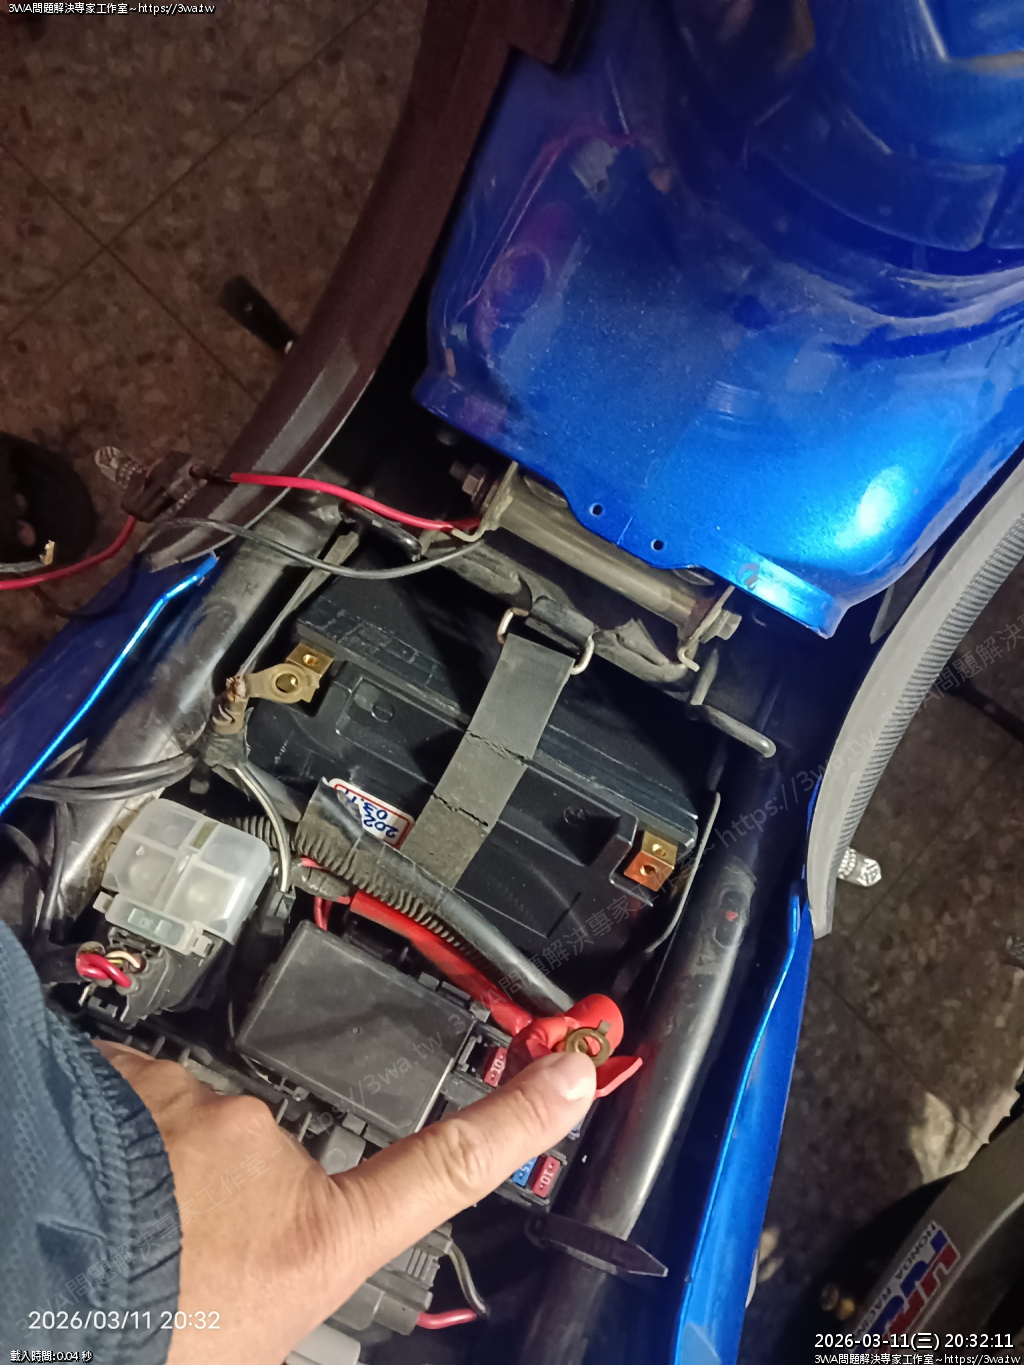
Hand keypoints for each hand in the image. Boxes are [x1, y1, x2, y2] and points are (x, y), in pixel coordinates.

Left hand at [94, 1040, 595, 1364]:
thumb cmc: (134, 1336)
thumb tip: (265, 1286)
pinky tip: (79, 1192)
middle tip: (159, 1273)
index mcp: (310, 1237)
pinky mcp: (140, 1078)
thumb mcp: (241, 1340)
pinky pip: (138, 1104)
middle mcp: (272, 1158)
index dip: (515, 1121)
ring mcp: (207, 1109)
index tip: (570, 1069)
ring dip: (157, 1179)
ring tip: (108, 1242)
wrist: (31, 1285)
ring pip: (190, 1137)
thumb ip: (273, 1295)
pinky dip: (115, 1143)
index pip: (441, 1172)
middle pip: (264, 1169)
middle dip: (218, 1208)